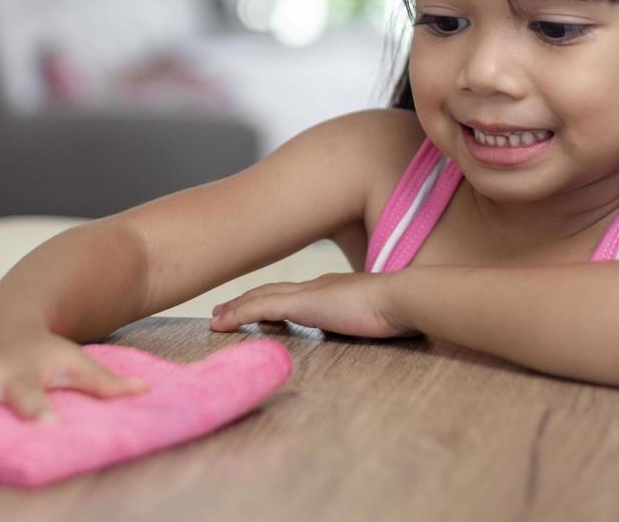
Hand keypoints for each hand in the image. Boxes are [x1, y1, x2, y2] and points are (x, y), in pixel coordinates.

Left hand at [208, 271, 416, 338]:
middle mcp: (315, 287)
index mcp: (332, 290)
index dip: (273, 299)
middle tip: (224, 311)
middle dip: (247, 301)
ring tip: (216, 319)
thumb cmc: (401, 310)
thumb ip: (367, 322)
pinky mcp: (301, 304)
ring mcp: (307, 294)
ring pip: (259, 298)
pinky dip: (237, 314)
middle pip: (271, 291)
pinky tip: (221, 324)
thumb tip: (371, 331)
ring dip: (235, 308)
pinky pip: (258, 308)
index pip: (294, 294)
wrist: (403, 297)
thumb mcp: (379, 317)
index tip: (258, 307)